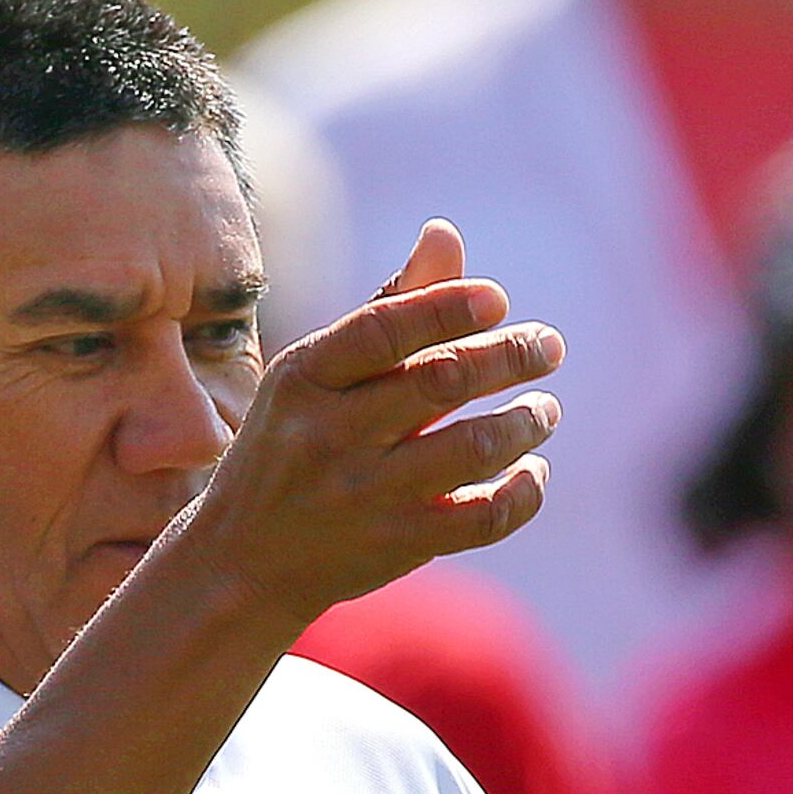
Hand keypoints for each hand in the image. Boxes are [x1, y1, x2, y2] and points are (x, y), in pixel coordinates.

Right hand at [163, 220, 562, 627]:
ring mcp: (365, 495)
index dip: (448, 306)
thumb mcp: (318, 373)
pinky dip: (523, 492)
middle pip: (439, 382)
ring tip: (545, 409)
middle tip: (547, 346)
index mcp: (306, 376)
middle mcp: (331, 434)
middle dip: (508, 357)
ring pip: (471, 449)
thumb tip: (446, 234)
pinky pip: (481, 518)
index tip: (499, 300)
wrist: (245, 560)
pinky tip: (534, 470)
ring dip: (524, 423)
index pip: (385, 327)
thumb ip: (388, 308)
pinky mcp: (397, 546)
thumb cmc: (296, 444)